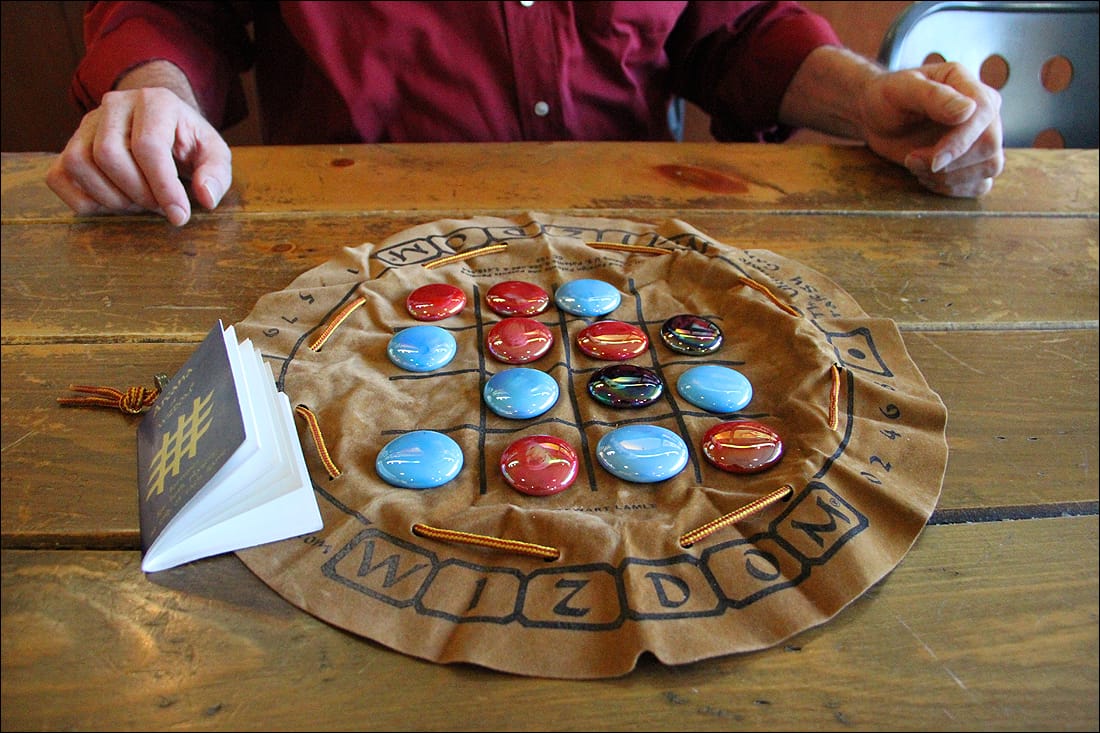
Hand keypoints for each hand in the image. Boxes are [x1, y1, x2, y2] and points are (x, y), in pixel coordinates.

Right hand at [46, 86, 231, 225]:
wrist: (162, 125)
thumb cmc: (188, 142)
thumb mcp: (213, 153)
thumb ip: (216, 173)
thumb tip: (206, 197)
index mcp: (155, 101)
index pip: (148, 146)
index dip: (163, 187)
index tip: (179, 215)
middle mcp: (114, 105)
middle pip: (108, 155)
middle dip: (137, 193)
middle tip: (159, 206)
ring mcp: (86, 124)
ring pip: (79, 164)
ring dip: (111, 198)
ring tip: (138, 203)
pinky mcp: (69, 145)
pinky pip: (58, 177)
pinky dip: (83, 201)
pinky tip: (112, 204)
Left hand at [859, 61, 1004, 197]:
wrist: (877, 117)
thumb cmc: (888, 97)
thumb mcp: (902, 90)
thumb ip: (934, 96)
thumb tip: (968, 110)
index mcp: (970, 86)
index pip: (984, 114)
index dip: (962, 141)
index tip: (933, 159)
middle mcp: (983, 112)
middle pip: (990, 146)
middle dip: (949, 164)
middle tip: (911, 160)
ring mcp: (981, 137)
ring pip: (988, 167)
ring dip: (948, 178)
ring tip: (915, 166)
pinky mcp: (974, 161)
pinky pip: (980, 184)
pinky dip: (952, 189)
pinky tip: (927, 178)